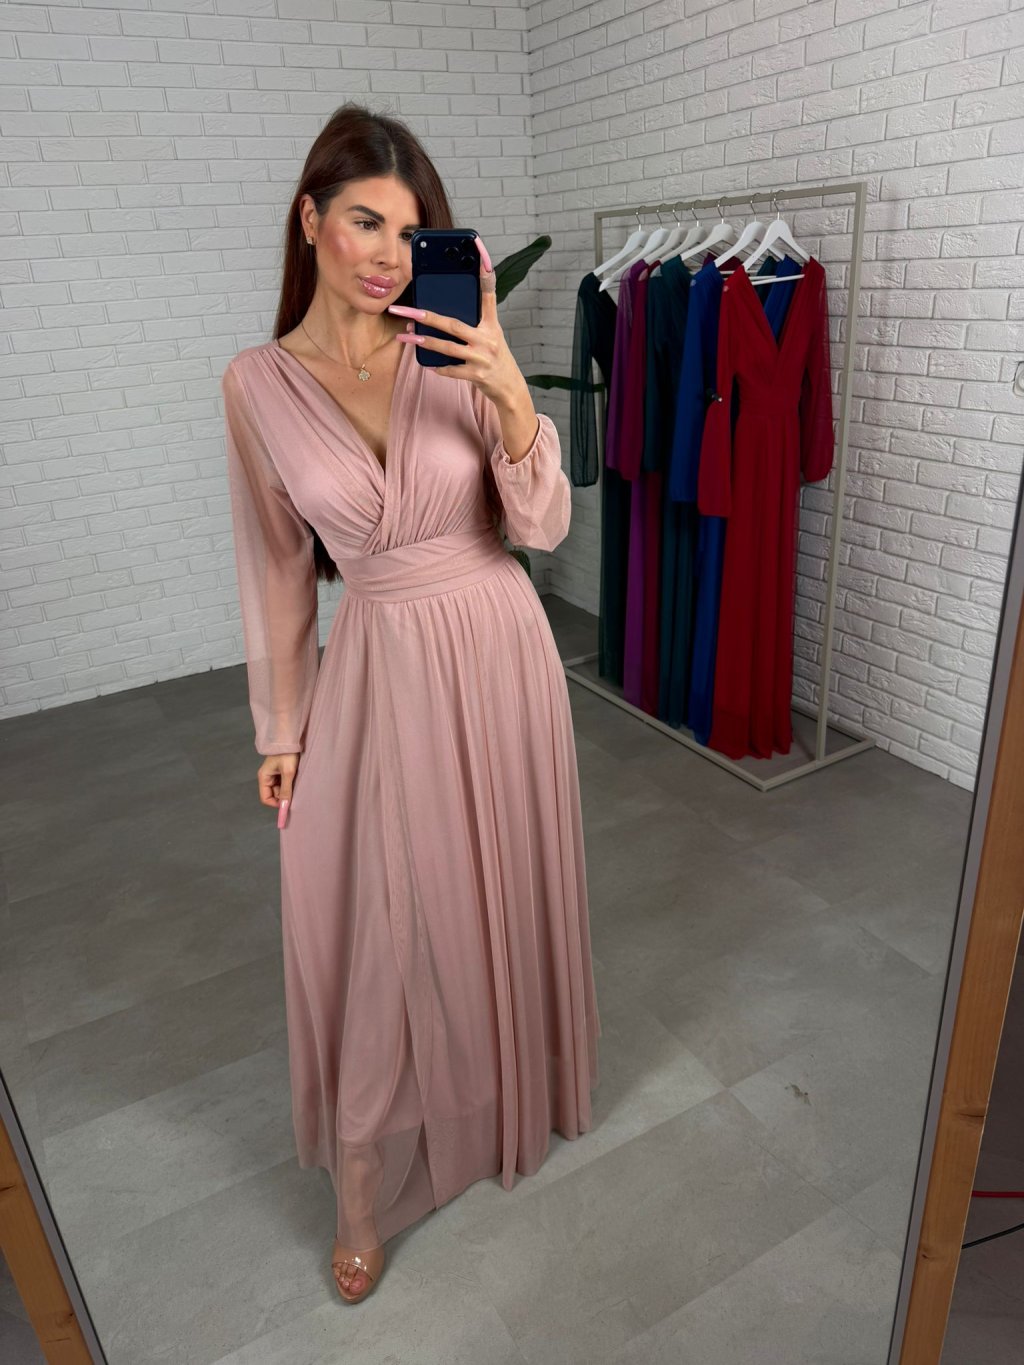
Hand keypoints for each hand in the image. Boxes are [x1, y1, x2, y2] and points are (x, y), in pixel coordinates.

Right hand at [258, 753, 298, 809]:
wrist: (291, 739)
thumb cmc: (287, 754)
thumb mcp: (288, 773)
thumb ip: (285, 790)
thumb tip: (284, 806)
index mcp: (264, 777)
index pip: (265, 798)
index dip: (275, 803)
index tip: (287, 804)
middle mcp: (267, 778)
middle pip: (273, 795)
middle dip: (283, 796)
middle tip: (295, 793)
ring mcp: (274, 775)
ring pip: (280, 790)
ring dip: (287, 790)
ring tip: (296, 784)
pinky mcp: (281, 772)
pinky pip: (284, 784)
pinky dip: (289, 785)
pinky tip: (295, 781)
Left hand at [388, 237, 524, 406]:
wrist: (509, 386)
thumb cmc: (494, 356)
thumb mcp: (490, 334)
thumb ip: (473, 321)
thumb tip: (440, 314)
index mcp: (491, 324)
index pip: (488, 294)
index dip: (485, 273)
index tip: (479, 251)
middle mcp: (488, 338)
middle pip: (454, 324)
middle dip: (427, 316)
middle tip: (407, 310)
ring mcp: (483, 357)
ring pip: (448, 347)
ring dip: (425, 342)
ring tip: (407, 336)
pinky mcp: (477, 374)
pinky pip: (452, 370)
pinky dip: (439, 367)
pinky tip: (428, 364)